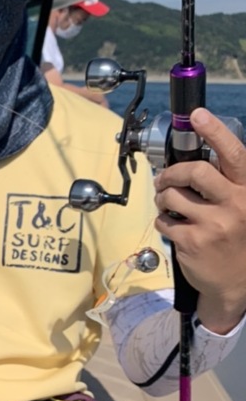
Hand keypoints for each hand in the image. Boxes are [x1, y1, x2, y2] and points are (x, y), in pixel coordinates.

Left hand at [154, 108, 245, 333]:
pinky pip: (163, 221)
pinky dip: (163, 221)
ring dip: (163, 197)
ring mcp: (212, 225)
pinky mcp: (191, 242)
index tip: (198, 115)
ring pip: (172, 196)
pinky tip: (174, 227)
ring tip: (169, 204)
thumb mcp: (243, 207)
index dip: (215, 131)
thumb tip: (196, 158)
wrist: (236, 285)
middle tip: (164, 179)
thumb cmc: (238, 239)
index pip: (234, 155)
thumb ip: (227, 185)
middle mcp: (235, 205)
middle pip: (194, 172)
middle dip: (172, 172)